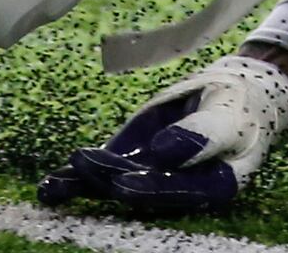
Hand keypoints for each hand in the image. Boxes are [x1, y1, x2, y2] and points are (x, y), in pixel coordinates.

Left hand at [39, 51, 287, 216]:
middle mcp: (177, 191)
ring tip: (53, 185)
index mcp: (213, 187)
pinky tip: (50, 189)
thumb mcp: (229, 114)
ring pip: (115, 185)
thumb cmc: (237, 106)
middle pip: (142, 190)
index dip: (153, 189)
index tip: (125, 184)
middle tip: (84, 164)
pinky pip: (101, 175)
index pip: (182, 192)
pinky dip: (74, 182)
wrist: (228, 94)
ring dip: (84, 182)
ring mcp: (149, 178)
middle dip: (108, 180)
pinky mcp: (129, 164)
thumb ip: (203, 134)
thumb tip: (169, 151)